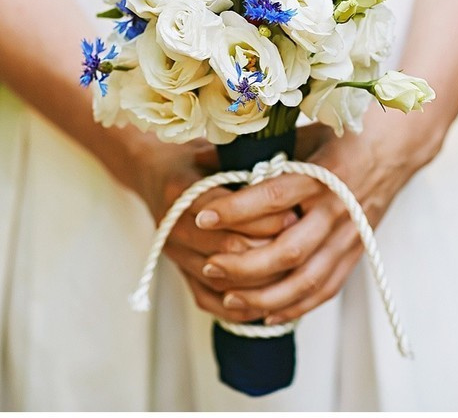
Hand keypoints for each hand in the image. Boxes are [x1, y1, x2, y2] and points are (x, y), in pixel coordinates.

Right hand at [99, 128, 298, 321]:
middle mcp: (172, 226)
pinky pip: (208, 299)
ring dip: (259, 283)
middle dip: (268, 251)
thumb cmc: (198, 158)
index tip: (296, 215)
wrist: (154, 172)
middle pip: (226, 251)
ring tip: (294, 275)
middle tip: (302, 247)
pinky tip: (268, 305)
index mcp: (180, 190)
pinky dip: (238, 307)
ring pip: (220, 280)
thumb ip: (246, 162)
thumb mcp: (218, 150)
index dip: (264, 218)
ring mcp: (173, 254)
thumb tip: (290, 173)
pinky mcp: (178, 272)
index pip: (227, 214)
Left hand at [194, 115, 446, 323]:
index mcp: (323, 174)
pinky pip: (326, 289)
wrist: (395, 148)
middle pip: (288, 250)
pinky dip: (296, 307)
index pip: (273, 197)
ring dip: (265, 296)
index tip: (201, 217)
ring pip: (306, 280)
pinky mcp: (356, 253)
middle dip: (244, 265)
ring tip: (229, 299)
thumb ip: (262, 155)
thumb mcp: (302, 135)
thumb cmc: (342, 137)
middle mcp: (338, 209)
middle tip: (209, 266)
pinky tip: (266, 315)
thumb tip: (208, 165)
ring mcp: (350, 236)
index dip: (235, 210)